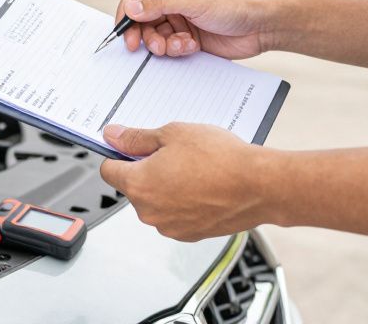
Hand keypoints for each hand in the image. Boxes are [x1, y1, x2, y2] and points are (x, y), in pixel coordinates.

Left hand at [99, 123, 267, 241]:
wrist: (259, 186)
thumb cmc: (220, 159)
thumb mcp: (172, 134)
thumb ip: (137, 138)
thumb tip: (113, 136)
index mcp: (139, 185)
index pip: (108, 170)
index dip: (119, 154)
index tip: (131, 146)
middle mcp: (149, 212)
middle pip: (134, 186)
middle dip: (147, 169)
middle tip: (174, 153)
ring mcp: (169, 226)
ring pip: (156, 201)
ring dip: (166, 186)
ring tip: (194, 169)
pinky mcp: (189, 234)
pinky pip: (176, 214)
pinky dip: (183, 201)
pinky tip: (203, 185)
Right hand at [115, 0, 277, 58]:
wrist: (262, 26)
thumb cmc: (234, 3)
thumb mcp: (194, 1)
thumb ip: (159, 4)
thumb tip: (131, 7)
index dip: (127, 8)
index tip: (123, 26)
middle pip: (142, 17)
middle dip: (141, 33)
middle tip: (137, 46)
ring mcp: (181, 19)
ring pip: (154, 35)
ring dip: (161, 44)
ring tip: (176, 46)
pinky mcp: (188, 38)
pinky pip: (169, 46)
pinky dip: (175, 49)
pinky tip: (191, 47)